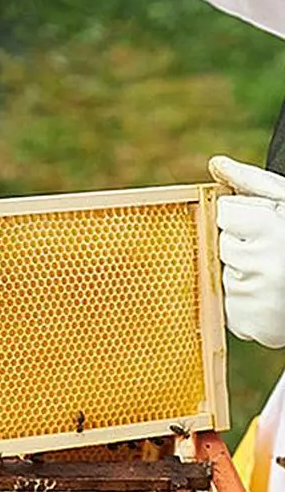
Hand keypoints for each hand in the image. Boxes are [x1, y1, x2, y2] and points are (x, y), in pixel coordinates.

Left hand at [209, 156, 284, 348]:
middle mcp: (267, 267)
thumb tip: (216, 164)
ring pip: (221, 276)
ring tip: (274, 275)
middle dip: (239, 245)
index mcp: (274, 232)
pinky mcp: (254, 327)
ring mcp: (259, 300)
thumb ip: (250, 181)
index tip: (267, 223)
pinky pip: (227, 308)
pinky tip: (268, 297)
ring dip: (239, 275)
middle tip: (273, 253)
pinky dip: (241, 303)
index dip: (242, 215)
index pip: (223, 213)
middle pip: (221, 245)